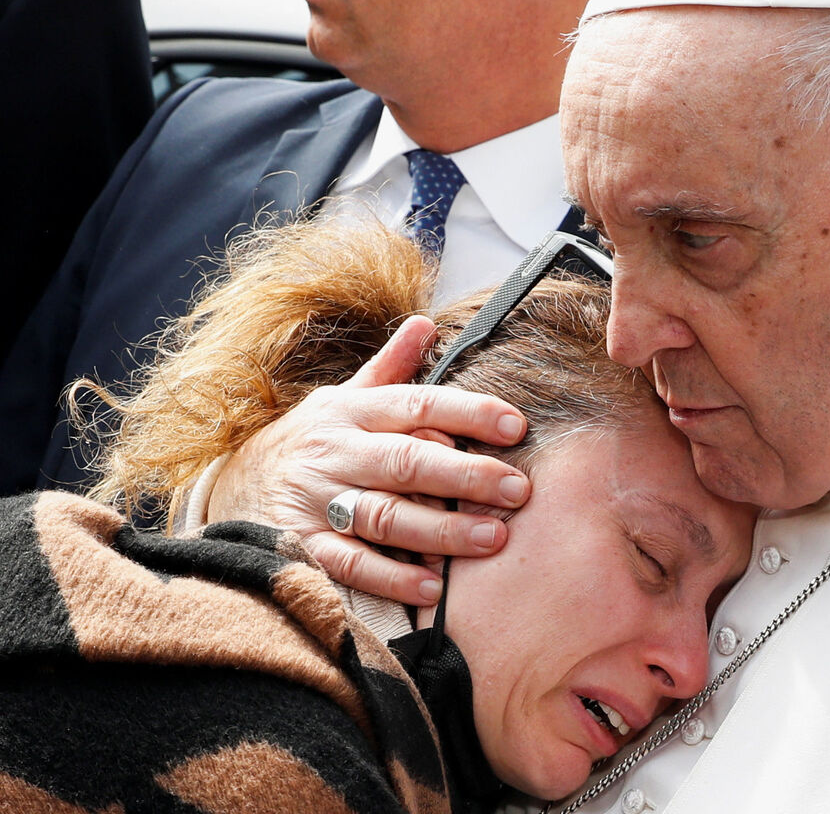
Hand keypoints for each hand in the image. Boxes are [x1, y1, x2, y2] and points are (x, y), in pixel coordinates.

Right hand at [207, 315, 529, 604]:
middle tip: (518, 490)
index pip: (418, 404)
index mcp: (353, 411)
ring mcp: (317, 500)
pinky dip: (389, 577)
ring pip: (383, 514)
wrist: (232, 486)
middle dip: (467, 475)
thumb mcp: (344, 398)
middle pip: (407, 462)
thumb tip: (425, 323)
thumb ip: (390, 368)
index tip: (516, 426)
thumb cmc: (312, 441)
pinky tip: (431, 585)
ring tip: (491, 538)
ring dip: (440, 529)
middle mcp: (336, 452)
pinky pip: (349, 563)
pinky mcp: (301, 545)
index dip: (469, 413)